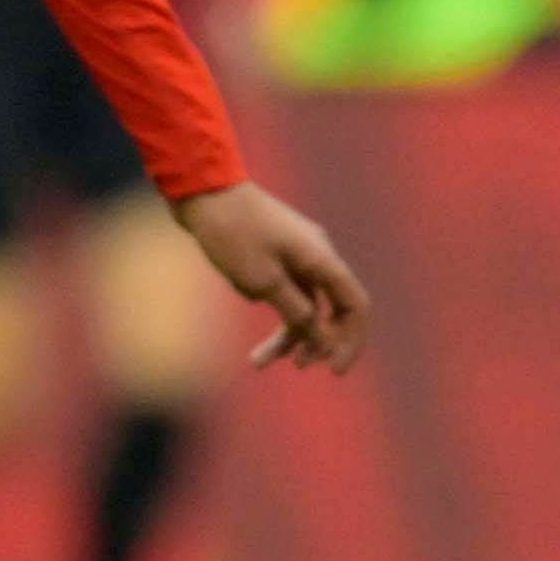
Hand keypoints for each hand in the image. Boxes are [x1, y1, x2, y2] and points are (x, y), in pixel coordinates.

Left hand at [171, 182, 369, 370]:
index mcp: (322, 261)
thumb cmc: (233, 234)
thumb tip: (321, 339)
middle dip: (317, 341)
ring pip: (304, 301)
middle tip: (299, 366)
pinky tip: (245, 294)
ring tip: (258, 361)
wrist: (204, 190)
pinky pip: (286, 287)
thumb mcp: (263, 281)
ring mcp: (298, 253)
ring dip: (287, 332)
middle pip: (332, 309)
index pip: (355, 307)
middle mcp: (318, 256)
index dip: (351, 341)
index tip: (334, 370)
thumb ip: (297, 313)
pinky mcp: (277, 251)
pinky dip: (273, 305)